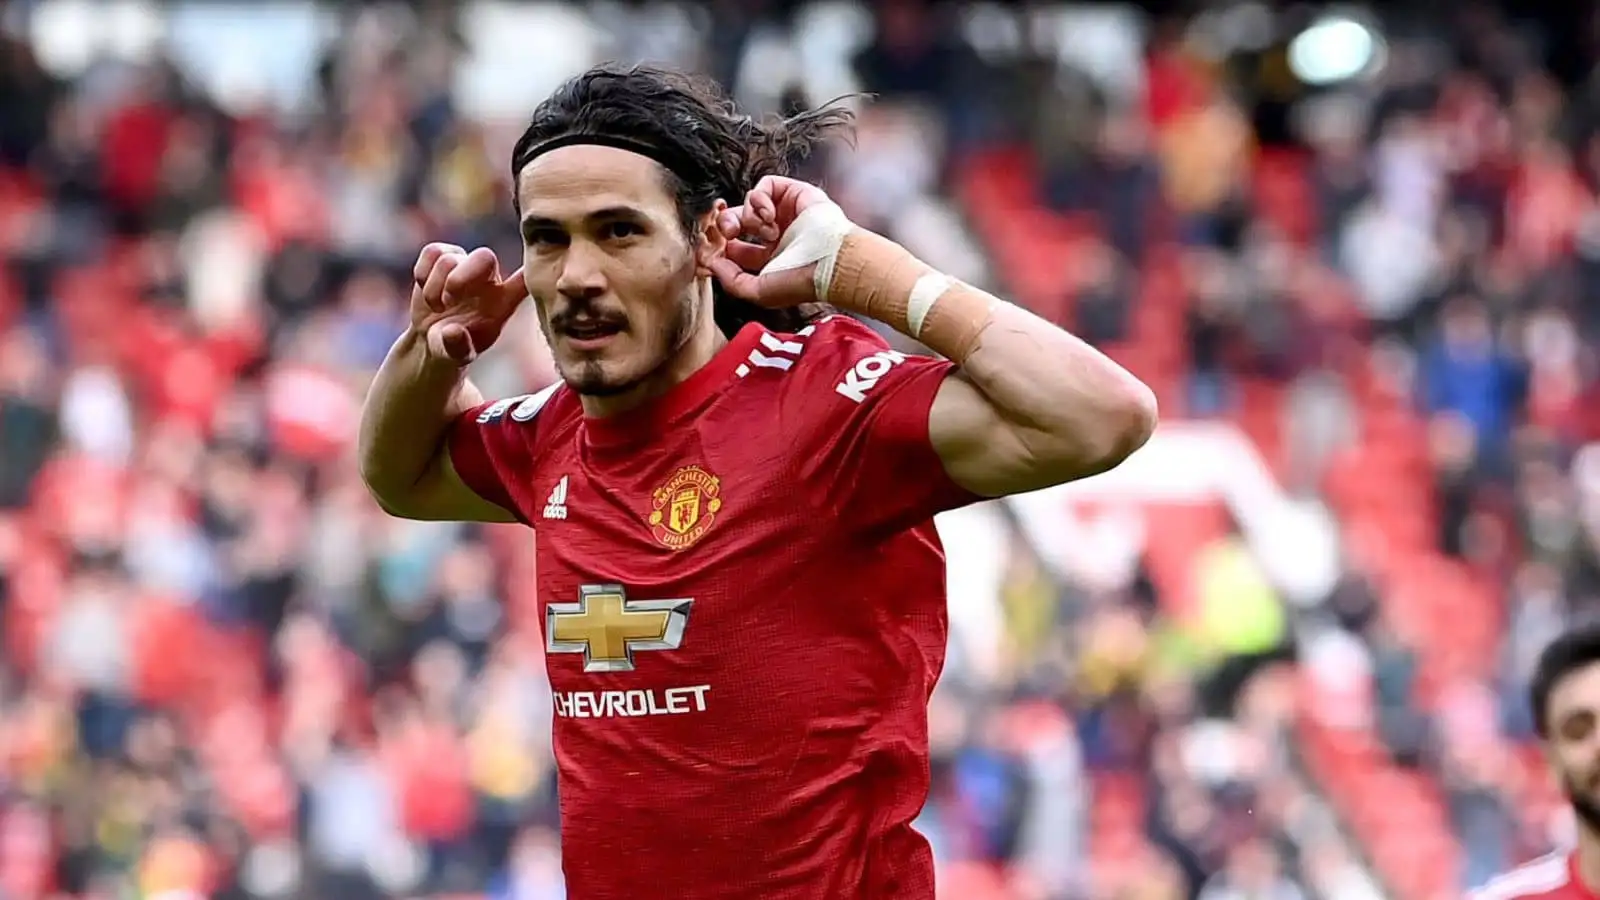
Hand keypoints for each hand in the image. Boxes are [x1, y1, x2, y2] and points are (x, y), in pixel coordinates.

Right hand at [410, 243, 527, 363]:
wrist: (434, 336)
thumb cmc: (457, 345)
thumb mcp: (459, 354)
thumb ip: (458, 347)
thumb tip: (452, 331)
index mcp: (503, 301)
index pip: (524, 281)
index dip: (527, 272)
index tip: (532, 268)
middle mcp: (488, 278)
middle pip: (484, 257)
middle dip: (459, 278)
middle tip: (449, 303)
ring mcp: (466, 263)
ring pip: (450, 258)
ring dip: (436, 286)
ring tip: (438, 307)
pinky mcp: (443, 256)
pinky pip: (433, 251)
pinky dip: (423, 272)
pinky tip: (424, 289)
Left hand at [709, 175, 843, 307]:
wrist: (830, 262)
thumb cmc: (802, 281)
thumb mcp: (759, 292)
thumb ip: (730, 280)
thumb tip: (713, 263)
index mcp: (769, 258)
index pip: (735, 248)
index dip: (721, 246)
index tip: (712, 249)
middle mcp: (777, 234)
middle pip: (737, 221)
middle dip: (726, 225)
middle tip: (728, 233)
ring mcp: (785, 212)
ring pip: (748, 202)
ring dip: (750, 217)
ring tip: (769, 232)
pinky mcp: (793, 193)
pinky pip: (765, 185)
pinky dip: (760, 198)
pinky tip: (770, 215)